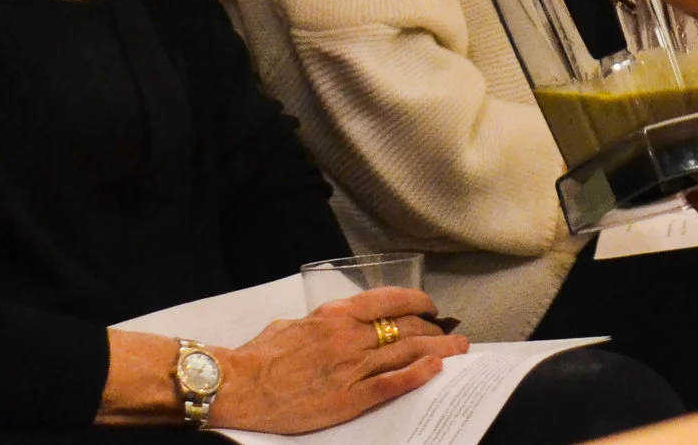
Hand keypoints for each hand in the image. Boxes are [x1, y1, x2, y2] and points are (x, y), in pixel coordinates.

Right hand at [212, 288, 465, 434]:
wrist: (239, 385)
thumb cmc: (258, 356)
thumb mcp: (290, 324)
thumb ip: (318, 323)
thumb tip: (330, 324)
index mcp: (335, 315)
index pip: (389, 300)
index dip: (417, 302)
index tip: (430, 308)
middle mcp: (348, 336)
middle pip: (405, 327)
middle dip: (435, 329)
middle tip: (454, 333)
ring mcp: (350, 367)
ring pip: (405, 353)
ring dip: (437, 350)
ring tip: (459, 351)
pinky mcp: (348, 398)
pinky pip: (391, 384)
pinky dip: (417, 374)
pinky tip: (435, 370)